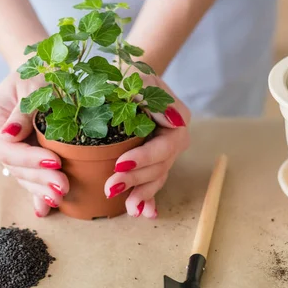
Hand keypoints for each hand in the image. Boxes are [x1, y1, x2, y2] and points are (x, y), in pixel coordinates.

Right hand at [0, 72, 68, 216]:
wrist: (41, 74)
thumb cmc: (37, 73)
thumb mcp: (30, 84)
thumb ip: (22, 110)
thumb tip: (9, 136)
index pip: (5, 148)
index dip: (28, 158)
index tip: (55, 160)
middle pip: (15, 167)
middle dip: (39, 178)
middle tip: (63, 186)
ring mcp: (13, 152)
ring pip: (24, 177)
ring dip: (41, 189)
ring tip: (61, 197)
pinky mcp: (27, 159)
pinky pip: (31, 179)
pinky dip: (38, 194)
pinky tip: (46, 209)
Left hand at [104, 74, 190, 217]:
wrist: (125, 78)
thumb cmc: (129, 75)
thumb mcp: (138, 77)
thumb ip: (150, 93)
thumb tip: (173, 121)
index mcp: (176, 119)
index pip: (164, 145)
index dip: (144, 158)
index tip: (120, 163)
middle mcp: (174, 138)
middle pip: (160, 165)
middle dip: (137, 179)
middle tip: (111, 187)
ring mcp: (164, 152)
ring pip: (156, 177)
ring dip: (143, 194)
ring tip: (129, 209)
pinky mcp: (151, 160)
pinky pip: (152, 182)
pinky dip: (147, 198)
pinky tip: (142, 212)